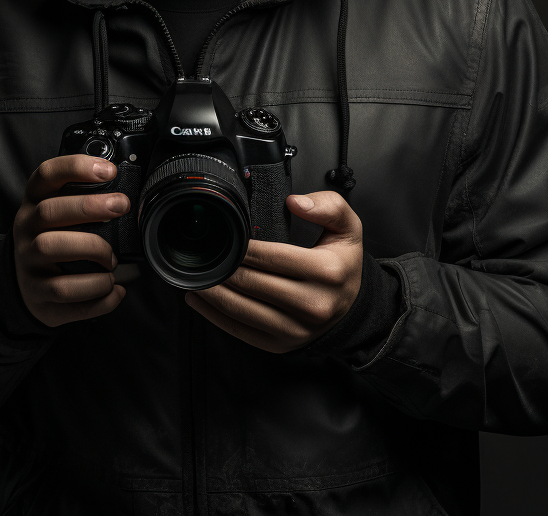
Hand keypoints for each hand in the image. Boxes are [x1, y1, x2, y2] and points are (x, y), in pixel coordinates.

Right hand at [12, 154, 130, 326]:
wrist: (27, 285)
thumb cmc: (55, 241)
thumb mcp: (59, 215)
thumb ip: (82, 200)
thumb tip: (126, 192)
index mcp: (34, 202)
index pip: (46, 174)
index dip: (76, 167)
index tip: (109, 170)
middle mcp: (26, 229)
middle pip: (49, 211)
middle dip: (89, 206)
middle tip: (121, 205)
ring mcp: (27, 262)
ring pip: (51, 247)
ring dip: (92, 249)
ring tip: (112, 259)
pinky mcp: (37, 293)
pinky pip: (64, 291)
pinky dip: (96, 291)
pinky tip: (114, 288)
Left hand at [184, 191, 362, 353]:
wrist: (352, 308)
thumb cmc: (343, 265)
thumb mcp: (348, 228)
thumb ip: (328, 206)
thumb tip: (295, 202)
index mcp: (327, 272)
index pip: (271, 256)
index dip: (243, 246)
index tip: (225, 236)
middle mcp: (312, 305)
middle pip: (251, 282)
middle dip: (222, 266)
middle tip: (203, 252)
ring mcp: (295, 330)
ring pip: (240, 308)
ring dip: (211, 290)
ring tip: (196, 273)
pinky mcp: (280, 345)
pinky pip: (239, 331)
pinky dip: (214, 315)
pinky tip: (199, 299)